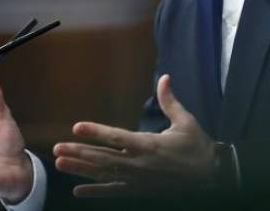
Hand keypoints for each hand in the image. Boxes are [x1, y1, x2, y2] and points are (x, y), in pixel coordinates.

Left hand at [53, 74, 215, 197]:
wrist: (211, 176)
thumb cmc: (197, 146)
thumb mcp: (185, 121)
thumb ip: (170, 100)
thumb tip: (164, 77)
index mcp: (148, 144)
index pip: (116, 137)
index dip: (96, 132)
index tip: (76, 126)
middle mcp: (139, 164)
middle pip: (103, 158)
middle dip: (79, 152)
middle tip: (57, 148)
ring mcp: (137, 180)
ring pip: (104, 175)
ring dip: (80, 169)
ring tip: (60, 163)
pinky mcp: (140, 191)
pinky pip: (113, 192)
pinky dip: (95, 192)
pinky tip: (78, 191)